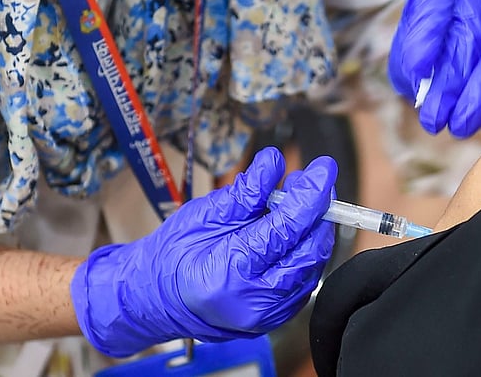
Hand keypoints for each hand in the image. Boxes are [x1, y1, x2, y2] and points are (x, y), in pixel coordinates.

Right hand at [70, 147, 335, 357]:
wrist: (156, 298)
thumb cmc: (174, 255)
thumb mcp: (204, 213)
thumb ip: (246, 191)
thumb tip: (274, 163)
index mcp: (230, 272)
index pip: (286, 228)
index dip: (311, 194)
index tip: (323, 168)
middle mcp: (253, 300)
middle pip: (309, 248)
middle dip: (317, 209)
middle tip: (309, 180)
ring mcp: (268, 314)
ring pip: (313, 264)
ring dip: (313, 228)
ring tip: (297, 201)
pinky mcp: (277, 317)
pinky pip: (306, 277)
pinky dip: (305, 249)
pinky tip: (292, 230)